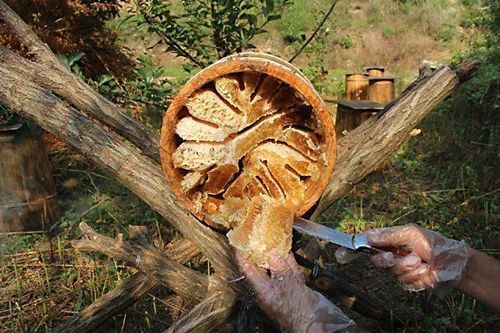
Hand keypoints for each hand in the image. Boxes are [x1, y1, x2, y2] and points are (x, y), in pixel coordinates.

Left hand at [236, 252, 353, 332]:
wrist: (317, 324)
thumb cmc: (300, 312)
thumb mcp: (288, 287)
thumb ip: (281, 270)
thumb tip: (273, 257)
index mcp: (264, 292)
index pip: (249, 272)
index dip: (243, 259)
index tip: (238, 247)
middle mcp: (272, 290)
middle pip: (262, 269)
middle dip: (259, 254)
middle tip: (256, 239)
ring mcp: (284, 290)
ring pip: (278, 269)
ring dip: (276, 255)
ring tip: (271, 241)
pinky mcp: (296, 289)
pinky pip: (290, 272)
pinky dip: (289, 262)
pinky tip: (288, 252)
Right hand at [363, 224, 468, 291]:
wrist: (454, 263)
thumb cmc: (434, 244)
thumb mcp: (411, 233)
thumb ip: (389, 235)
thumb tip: (367, 236)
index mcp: (392, 240)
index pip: (371, 241)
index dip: (363, 244)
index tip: (361, 246)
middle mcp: (394, 254)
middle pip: (377, 260)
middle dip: (386, 260)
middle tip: (394, 257)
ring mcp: (401, 269)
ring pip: (393, 273)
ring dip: (409, 268)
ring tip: (422, 263)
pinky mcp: (410, 282)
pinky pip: (406, 282)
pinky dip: (418, 276)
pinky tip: (427, 272)